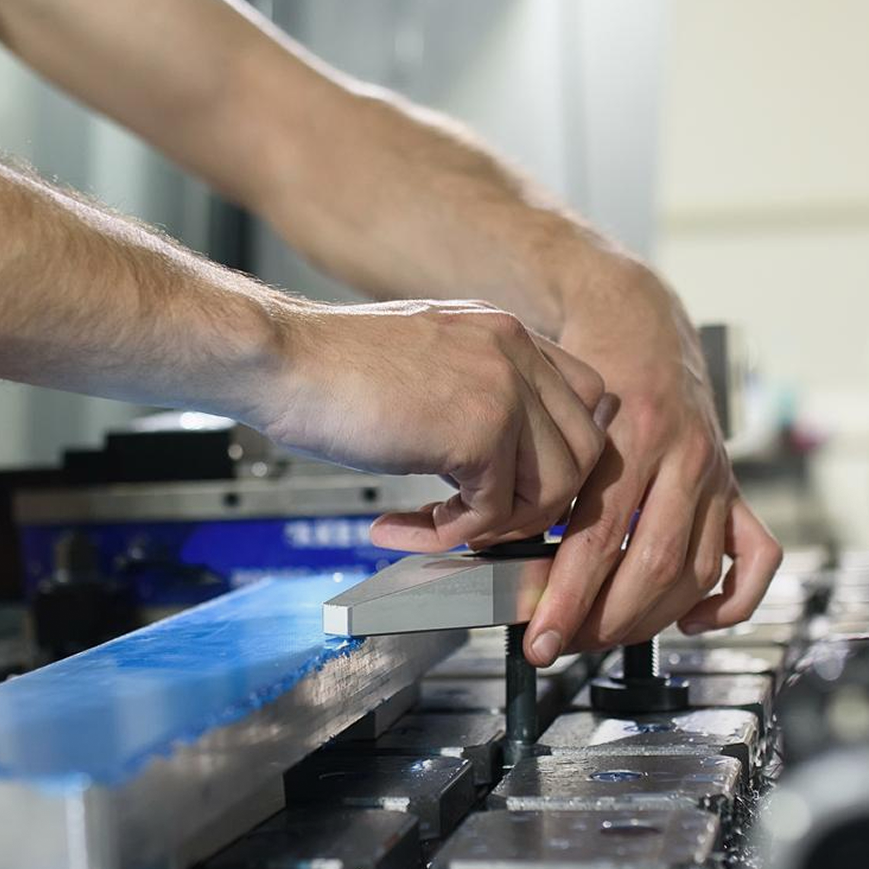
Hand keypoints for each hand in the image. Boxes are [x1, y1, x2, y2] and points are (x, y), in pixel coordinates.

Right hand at [257, 299, 609, 548]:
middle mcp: (515, 351)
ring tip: (439, 527)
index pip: (584, 399)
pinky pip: (493, 511)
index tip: (511, 485)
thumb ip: (474, 393)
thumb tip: (501, 459)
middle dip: (539, 501)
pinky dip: (448, 536)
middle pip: (587, 449)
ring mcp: (504, 387)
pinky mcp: (480, 430)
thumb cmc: (330, 369)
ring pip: (555, 489)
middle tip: (480, 519)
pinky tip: (400, 527)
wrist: (282, 359)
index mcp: (507, 333)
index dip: (557, 453)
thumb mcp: (425, 362)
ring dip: (498, 525)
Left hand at [516, 267, 782, 663]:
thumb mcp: (550, 411)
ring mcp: (716, 474)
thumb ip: (533, 479)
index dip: (566, 600)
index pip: (598, 539)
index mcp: (632, 434)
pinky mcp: (736, 487)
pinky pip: (757, 558)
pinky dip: (729, 601)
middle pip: (653, 566)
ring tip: (600, 635)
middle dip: (603, 621)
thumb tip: (486, 555)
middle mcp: (683, 455)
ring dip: (649, 621)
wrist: (639, 319)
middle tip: (562, 644)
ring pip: (696, 572)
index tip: (538, 641)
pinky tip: (689, 620)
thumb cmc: (586, 369)